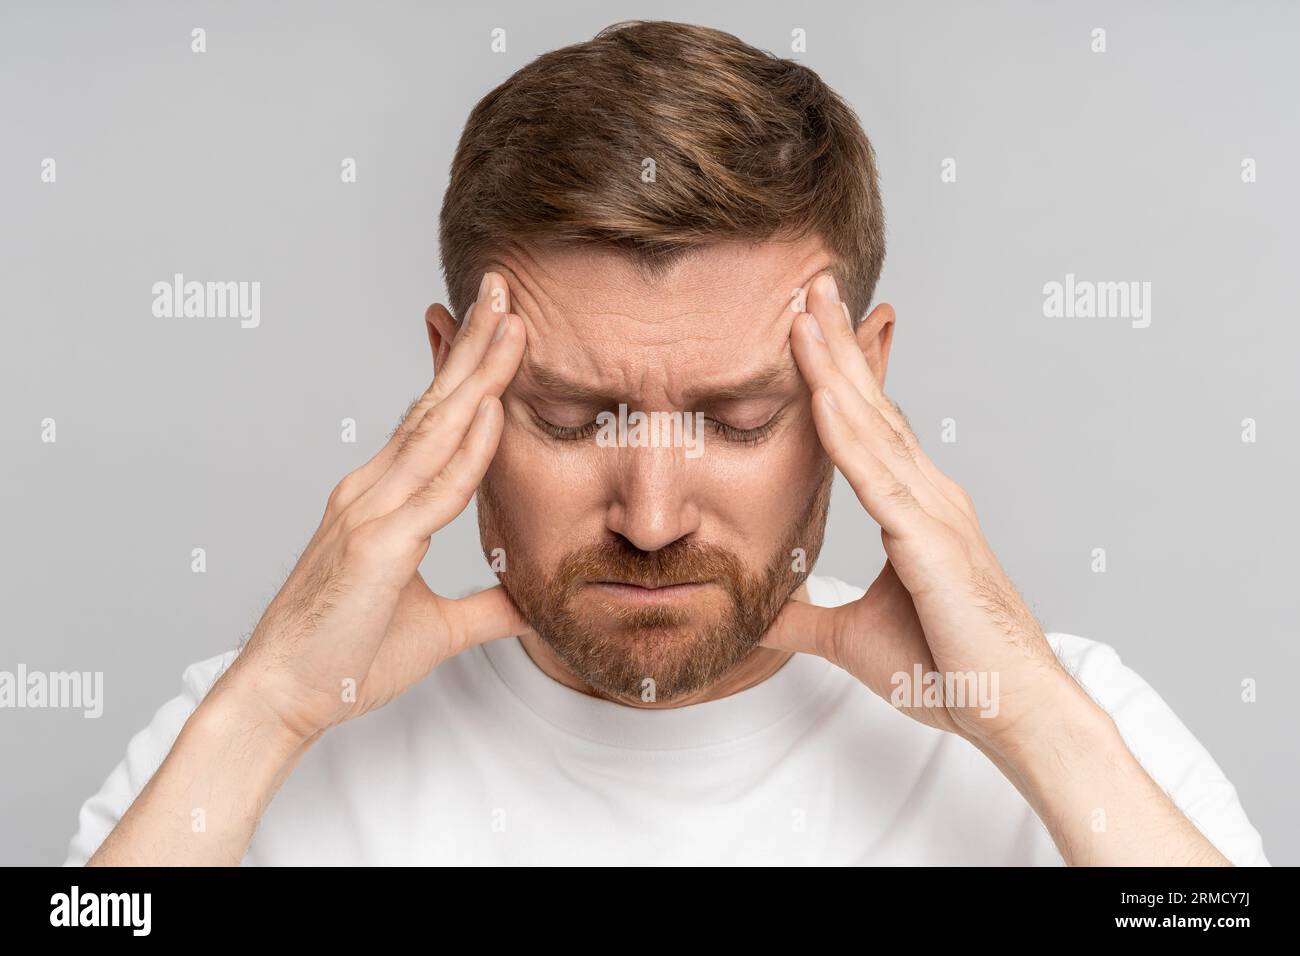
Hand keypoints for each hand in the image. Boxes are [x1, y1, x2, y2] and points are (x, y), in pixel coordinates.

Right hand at [216, 272, 531, 742]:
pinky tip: (495, 408)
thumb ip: (484, 606)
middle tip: (505, 289)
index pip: (435, 424)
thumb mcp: (436, 628)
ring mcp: (371, 512)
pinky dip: (468, 448)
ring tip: (510, 320)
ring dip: (477, 374)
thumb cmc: (344, 660)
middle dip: (474, 345)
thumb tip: (528, 601)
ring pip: (437, 430)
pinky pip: (436, 489)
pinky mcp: (377, 545)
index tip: (498, 330)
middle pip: (436, 406)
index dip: (468, 375)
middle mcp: (372, 491)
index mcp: (383, 501)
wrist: (283, 699)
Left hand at [763, 274, 1090, 753]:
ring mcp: (933, 511)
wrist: (1012, 712)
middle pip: (871, 404)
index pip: (868, 427)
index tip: (807, 327)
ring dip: (835, 366)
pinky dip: (846, 433)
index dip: (837, 374)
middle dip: (836, 343)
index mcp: (915, 508)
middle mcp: (928, 494)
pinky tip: (821, 394)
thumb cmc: (950, 671)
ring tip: (805, 311)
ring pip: (872, 425)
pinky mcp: (930, 541)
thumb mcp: (852, 638)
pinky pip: (877, 478)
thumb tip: (759, 614)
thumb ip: (804, 618)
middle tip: (808, 284)